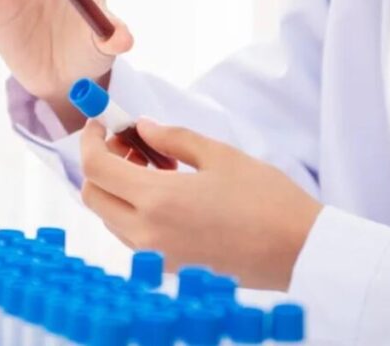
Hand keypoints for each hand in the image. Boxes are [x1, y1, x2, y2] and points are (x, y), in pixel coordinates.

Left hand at [80, 118, 322, 289]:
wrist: (298, 250)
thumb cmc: (265, 199)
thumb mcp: (218, 155)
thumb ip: (172, 138)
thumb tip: (141, 126)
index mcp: (157, 200)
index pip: (95, 168)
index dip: (90, 139)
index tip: (102, 123)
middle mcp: (146, 233)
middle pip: (93, 195)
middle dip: (101, 163)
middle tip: (130, 143)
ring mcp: (156, 255)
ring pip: (110, 216)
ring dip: (118, 187)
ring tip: (158, 165)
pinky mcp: (169, 267)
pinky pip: (131, 234)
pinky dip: (134, 209)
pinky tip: (168, 192)